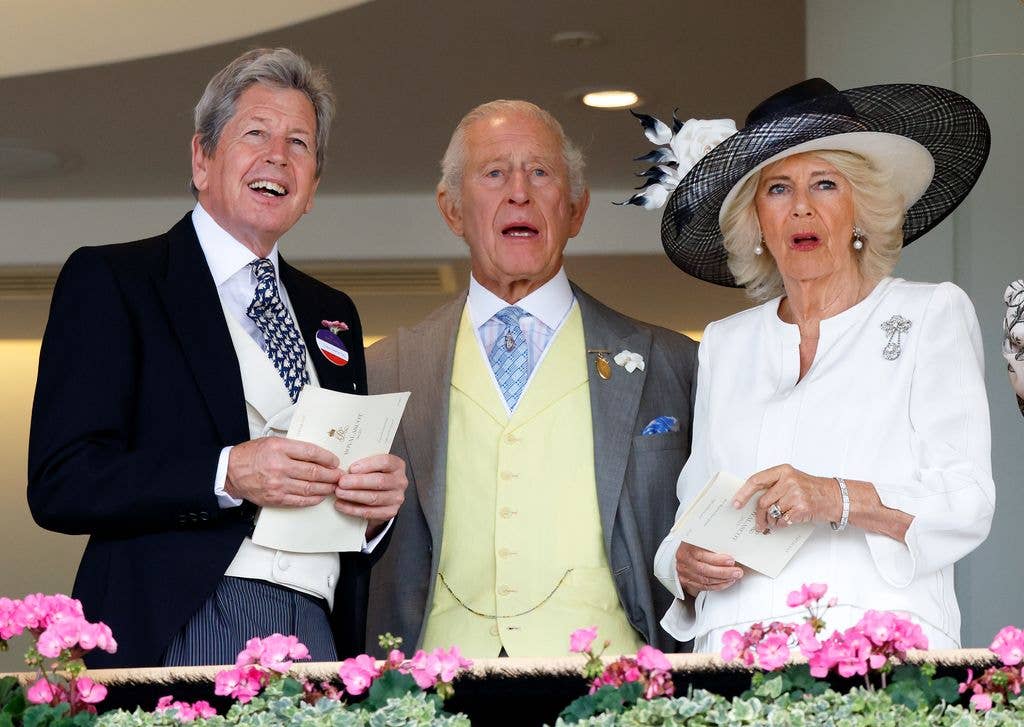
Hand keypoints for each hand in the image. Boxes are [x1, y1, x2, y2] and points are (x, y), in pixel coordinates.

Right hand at [226, 437, 340, 506]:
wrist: (230, 472)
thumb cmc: (251, 456)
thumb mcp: (272, 442)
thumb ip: (294, 447)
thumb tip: (317, 455)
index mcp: (279, 448)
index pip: (311, 452)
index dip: (327, 458)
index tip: (335, 461)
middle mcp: (279, 466)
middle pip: (314, 472)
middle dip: (331, 475)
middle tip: (340, 475)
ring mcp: (278, 484)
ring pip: (310, 487)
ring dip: (326, 487)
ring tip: (334, 486)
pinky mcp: (276, 498)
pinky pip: (300, 500)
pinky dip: (313, 499)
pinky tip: (320, 496)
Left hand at [334, 454, 407, 538]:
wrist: (381, 497)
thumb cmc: (373, 476)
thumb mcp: (372, 466)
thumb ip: (362, 464)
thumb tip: (342, 465)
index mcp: (397, 465)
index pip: (385, 462)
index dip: (368, 465)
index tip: (352, 468)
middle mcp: (400, 481)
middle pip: (379, 481)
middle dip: (357, 482)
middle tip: (341, 482)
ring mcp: (397, 498)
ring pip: (374, 498)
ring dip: (353, 495)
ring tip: (338, 492)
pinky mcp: (390, 512)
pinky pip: (369, 512)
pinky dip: (353, 509)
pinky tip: (341, 504)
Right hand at [674, 542, 743, 596]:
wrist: (677, 549)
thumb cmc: (689, 543)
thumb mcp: (698, 539)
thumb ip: (710, 545)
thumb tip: (729, 549)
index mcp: (686, 549)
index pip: (704, 556)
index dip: (719, 560)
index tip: (731, 560)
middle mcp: (684, 562)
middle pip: (705, 571)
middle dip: (724, 572)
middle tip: (737, 572)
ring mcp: (684, 573)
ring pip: (705, 581)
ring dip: (722, 580)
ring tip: (733, 577)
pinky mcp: (686, 581)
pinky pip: (703, 587)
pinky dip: (716, 586)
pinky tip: (725, 582)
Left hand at [733, 464, 840, 532]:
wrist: (834, 497)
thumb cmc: (810, 489)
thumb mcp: (791, 479)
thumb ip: (773, 486)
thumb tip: (749, 500)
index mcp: (783, 471)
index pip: (756, 481)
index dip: (743, 494)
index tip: (736, 504)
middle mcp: (789, 480)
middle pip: (762, 501)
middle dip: (758, 515)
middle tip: (757, 524)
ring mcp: (796, 494)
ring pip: (772, 513)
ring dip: (771, 521)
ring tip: (773, 522)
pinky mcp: (802, 508)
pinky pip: (782, 521)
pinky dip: (781, 524)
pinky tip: (786, 521)